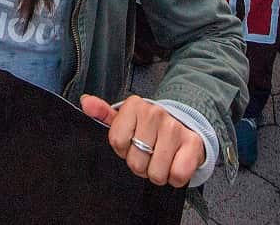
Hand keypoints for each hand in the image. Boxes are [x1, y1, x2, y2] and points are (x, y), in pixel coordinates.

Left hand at [81, 94, 205, 186]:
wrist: (184, 126)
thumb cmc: (149, 127)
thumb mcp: (124, 119)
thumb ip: (103, 113)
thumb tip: (85, 101)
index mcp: (134, 106)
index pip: (116, 142)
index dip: (123, 150)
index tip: (131, 144)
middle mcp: (155, 113)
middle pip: (135, 161)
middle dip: (141, 165)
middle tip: (148, 154)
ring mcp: (175, 128)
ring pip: (156, 172)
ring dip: (157, 173)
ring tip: (161, 159)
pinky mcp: (193, 144)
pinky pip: (177, 175)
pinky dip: (175, 177)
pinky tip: (174, 163)